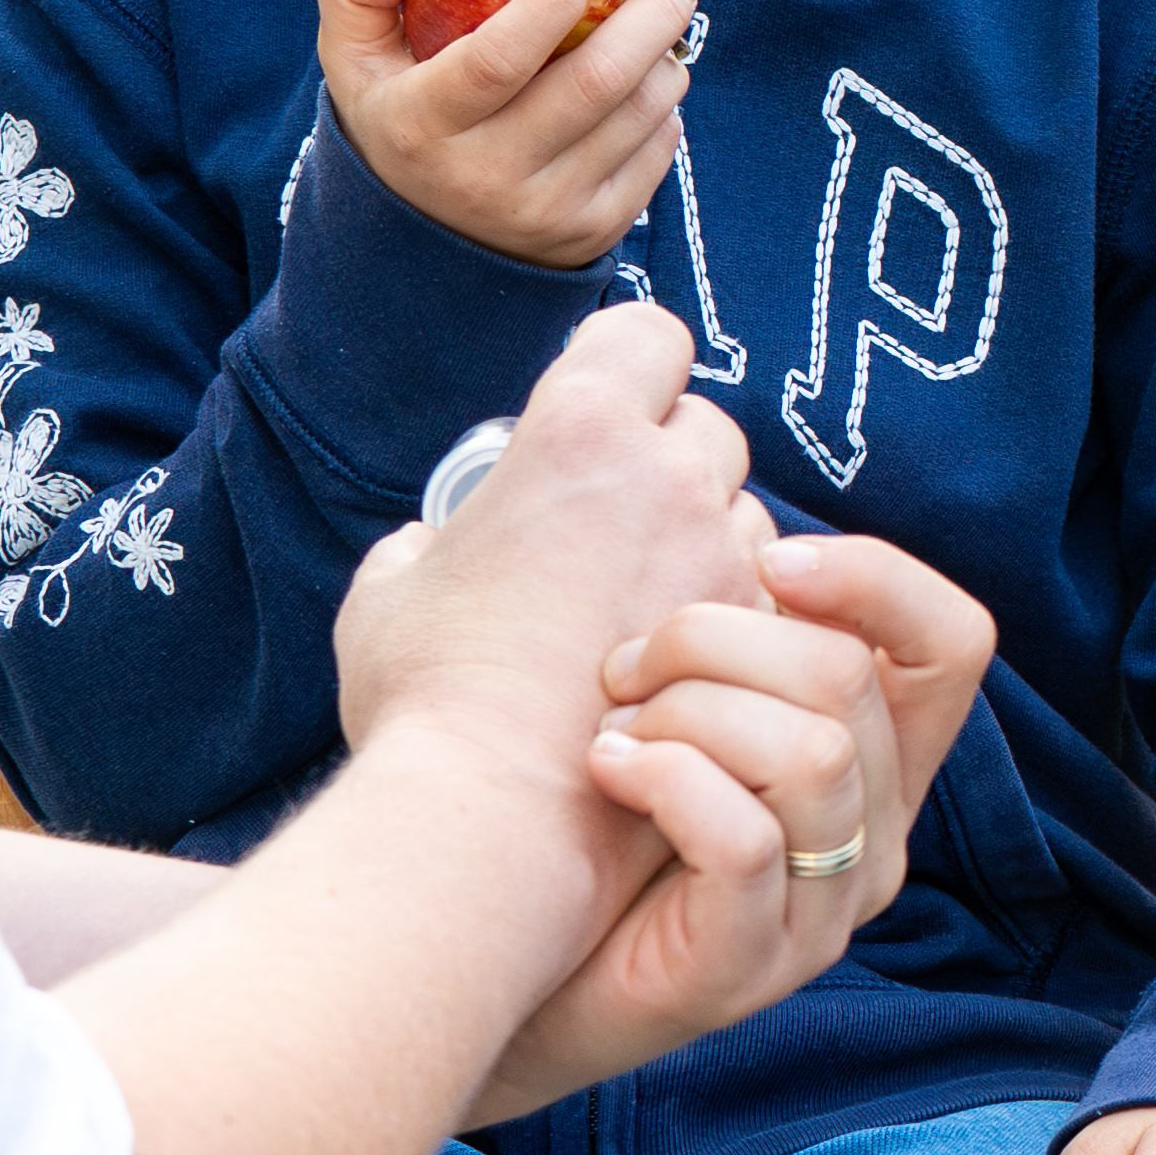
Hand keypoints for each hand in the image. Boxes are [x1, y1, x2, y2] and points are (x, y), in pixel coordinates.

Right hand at [313, 0, 696, 267]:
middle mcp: (483, 176)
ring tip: (664, 25)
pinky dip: (664, 111)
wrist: (417, 242)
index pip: (497, 60)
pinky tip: (651, 84)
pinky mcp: (589, 235)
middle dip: (651, 19)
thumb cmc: (396, 114)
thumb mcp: (352, 52)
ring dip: (665, 60)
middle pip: (593, 84)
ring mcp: (542, 213)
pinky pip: (653, 157)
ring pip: (637, 118)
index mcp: (422, 123)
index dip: (550, 1)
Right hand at [327, 302, 765, 779]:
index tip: (603, 406)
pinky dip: (734, 619)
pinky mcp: (760, 641)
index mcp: (577, 434)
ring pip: (747, 515)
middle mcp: (670, 479)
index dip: (627, 362)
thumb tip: (432, 544)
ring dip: (708, 543)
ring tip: (642, 610)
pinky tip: (680, 669)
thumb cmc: (430, 699)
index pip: (645, 337)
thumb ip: (425, 543)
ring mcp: (725, 559)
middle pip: (707, 427)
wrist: (499, 817)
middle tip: (615, 528)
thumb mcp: (387, 594)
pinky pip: (768, 600)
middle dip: (670, 462)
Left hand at [470, 544, 1003, 1112]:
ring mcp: (817, 914)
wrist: (495, 962)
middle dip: (715, 635)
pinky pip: (746, 840)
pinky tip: (607, 769)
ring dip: (687, 712)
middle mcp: (873, 837)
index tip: (766, 557)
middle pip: (850, 677)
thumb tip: (733, 512)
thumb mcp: (680, 696)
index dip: (876, 578)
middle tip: (621, 663)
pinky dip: (666, 779)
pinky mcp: (748, 969)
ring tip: (611, 728)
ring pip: (810, 753)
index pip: (954, 642)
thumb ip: (731, 630)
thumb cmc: (583, 812)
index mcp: (874, 759)